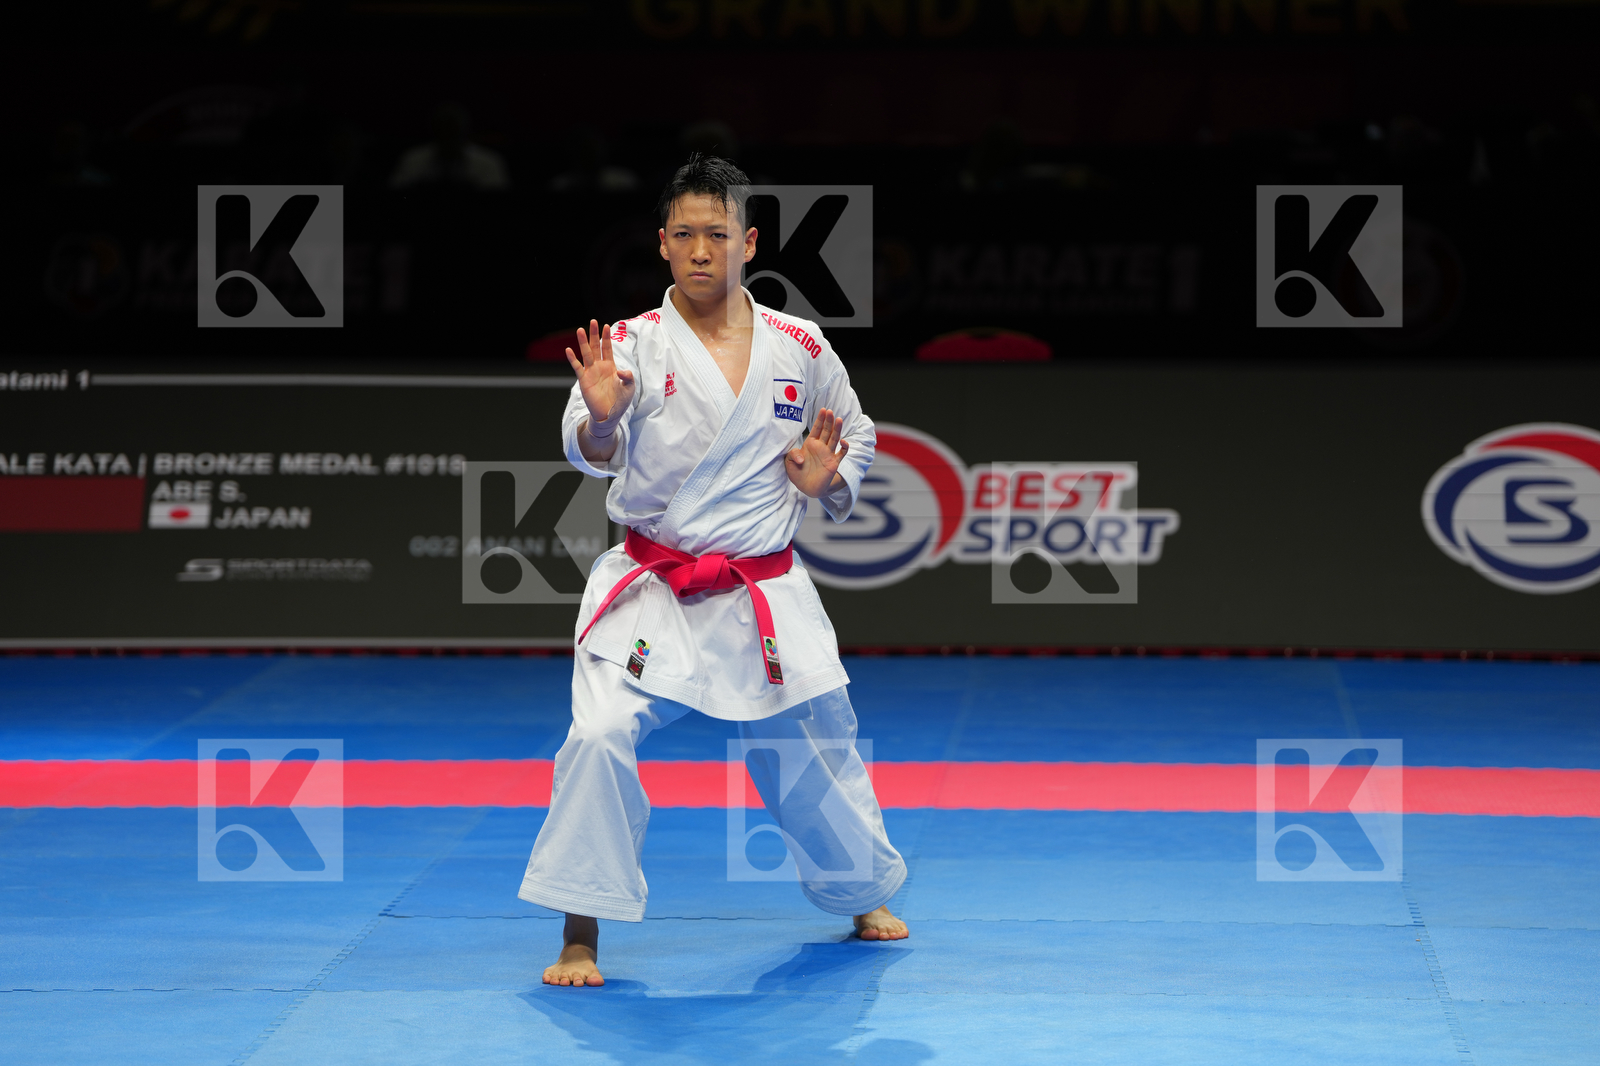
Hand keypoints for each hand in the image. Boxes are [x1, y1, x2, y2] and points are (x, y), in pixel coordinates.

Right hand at [565, 319, 635, 433]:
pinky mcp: (584, 380)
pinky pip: (577, 367)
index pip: (608, 348)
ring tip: (580, 330)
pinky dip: (573, 359)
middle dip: (594, 334)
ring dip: (583, 342)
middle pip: (596, 347)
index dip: (607, 337)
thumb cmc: (620, 401)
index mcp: (611, 366)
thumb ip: (628, 377)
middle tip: (593, 321)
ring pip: (586, 354)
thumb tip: (620, 370)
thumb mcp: (629, 388)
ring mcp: (590, 372)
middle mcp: (599, 367)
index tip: (606, 325)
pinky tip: (569, 350)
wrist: (610, 414)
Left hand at [786, 407, 849, 497]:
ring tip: (839, 419)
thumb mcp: (789, 463)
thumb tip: (802, 458)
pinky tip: (843, 442)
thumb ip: (793, 455)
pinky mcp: (834, 462)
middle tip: (830, 412)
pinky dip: (844, 447)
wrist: (806, 488)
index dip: (820, 419)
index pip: (816, 428)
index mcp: (810, 444)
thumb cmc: (797, 474)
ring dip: (837, 429)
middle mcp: (820, 447)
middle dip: (829, 421)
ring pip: (834, 438)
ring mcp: (828, 454)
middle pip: (826, 431)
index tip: (823, 410)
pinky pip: (841, 453)